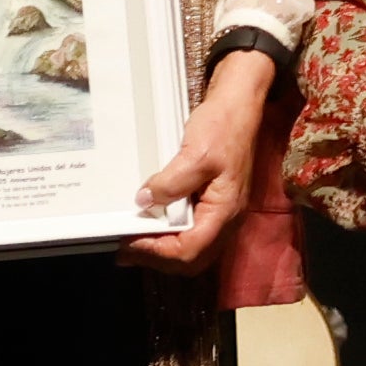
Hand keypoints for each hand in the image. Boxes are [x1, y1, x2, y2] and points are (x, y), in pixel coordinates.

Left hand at [125, 45, 277, 269]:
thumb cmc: (223, 127)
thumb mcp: (195, 153)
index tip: (129, 242)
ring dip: (163, 249)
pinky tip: (152, 223)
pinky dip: (170, 235)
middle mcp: (226, 218)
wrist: (239, 107)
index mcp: (225, 210)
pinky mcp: (214, 203)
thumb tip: (145, 202)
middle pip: (192, 258)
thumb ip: (172, 182)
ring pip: (193, 248)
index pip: (190, 250)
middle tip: (126, 248)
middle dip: (158, 257)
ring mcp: (222, 212)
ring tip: (134, 239)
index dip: (157, 251)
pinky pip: (193, 231)